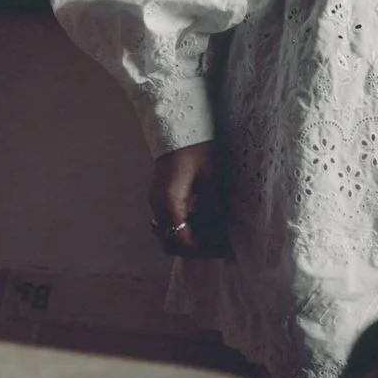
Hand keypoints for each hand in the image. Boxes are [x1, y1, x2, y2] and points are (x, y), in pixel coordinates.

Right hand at [148, 141, 222, 256]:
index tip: (221, 246)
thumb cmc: (197, 148)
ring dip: (189, 236)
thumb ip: (212, 205)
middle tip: (218, 243)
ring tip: (213, 230)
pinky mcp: (159, 197)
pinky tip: (201, 219)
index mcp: (170, 202)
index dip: (201, 248)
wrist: (178, 128)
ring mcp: (156, 202)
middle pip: (170, 242)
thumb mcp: (211, 177)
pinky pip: (168, 221)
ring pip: (168, 233)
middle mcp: (158, 206)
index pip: (181, 240)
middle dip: (194, 247)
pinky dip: (183, 226)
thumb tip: (218, 229)